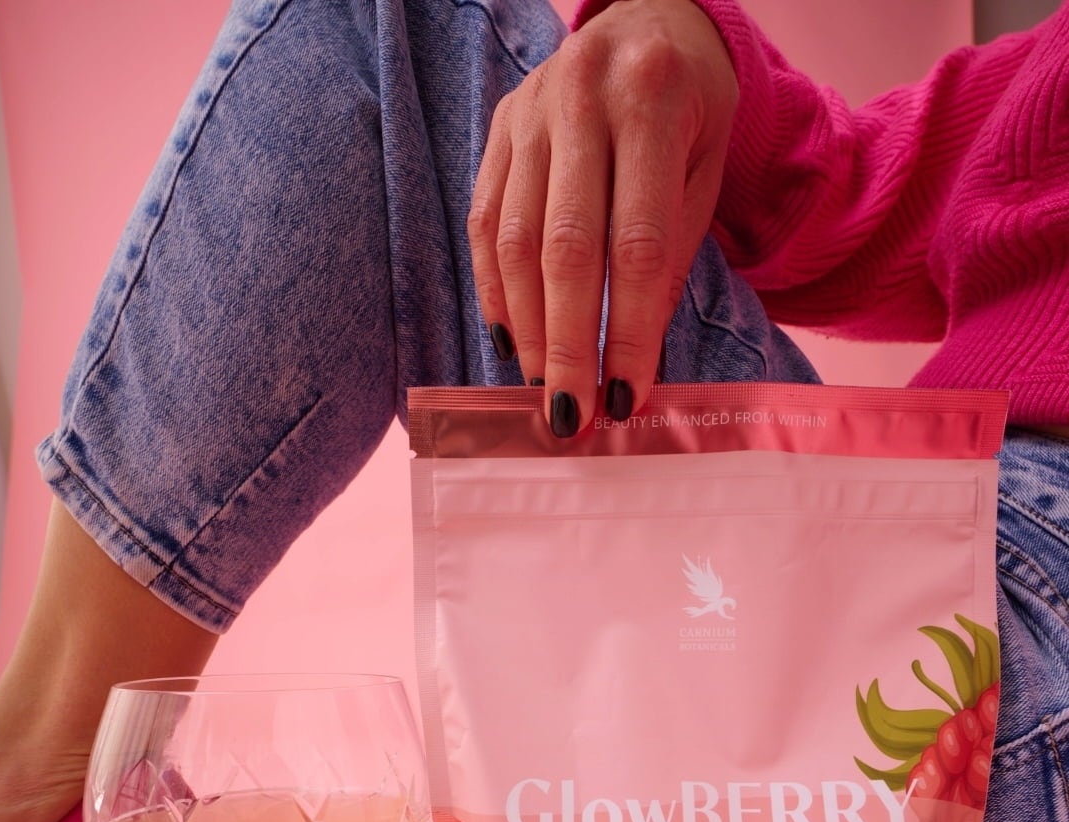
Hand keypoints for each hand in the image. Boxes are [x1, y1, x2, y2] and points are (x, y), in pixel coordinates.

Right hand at [468, 0, 737, 436]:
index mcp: (651, 101)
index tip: (628, 398)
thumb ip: (667, 257)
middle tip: (573, 415)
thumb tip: (632, 361)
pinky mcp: (498, 127)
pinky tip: (512, 342)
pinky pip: (485, 223)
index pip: (636, 242)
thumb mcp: (702, 174)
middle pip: (566, 248)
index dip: (630, 331)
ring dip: (529, 330)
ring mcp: (528, 110)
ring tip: (546, 388)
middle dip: (568, 345)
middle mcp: (581, 98)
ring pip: (515, 242)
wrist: (650, 20)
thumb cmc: (689, 111)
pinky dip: (496, 292)